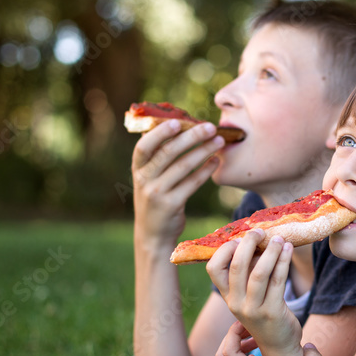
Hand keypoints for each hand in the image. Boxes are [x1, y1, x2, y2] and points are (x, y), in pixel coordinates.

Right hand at [132, 120, 224, 246]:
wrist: (153, 234)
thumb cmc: (155, 197)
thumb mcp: (149, 178)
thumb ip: (158, 156)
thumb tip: (177, 126)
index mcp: (137, 168)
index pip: (144, 146)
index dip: (159, 133)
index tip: (178, 121)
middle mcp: (144, 180)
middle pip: (168, 152)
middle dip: (191, 137)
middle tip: (210, 127)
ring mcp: (157, 193)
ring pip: (183, 166)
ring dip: (203, 151)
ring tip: (218, 141)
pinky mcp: (171, 205)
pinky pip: (192, 183)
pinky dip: (205, 170)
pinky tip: (215, 161)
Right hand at [207, 230, 303, 355]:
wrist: (279, 346)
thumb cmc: (266, 311)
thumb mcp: (250, 294)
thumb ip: (249, 270)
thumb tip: (255, 239)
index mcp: (227, 296)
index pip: (213, 268)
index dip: (225, 249)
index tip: (240, 238)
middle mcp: (236, 303)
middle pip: (236, 266)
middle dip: (248, 243)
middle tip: (260, 232)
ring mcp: (253, 309)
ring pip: (259, 272)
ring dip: (271, 251)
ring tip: (280, 239)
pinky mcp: (273, 312)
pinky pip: (278, 281)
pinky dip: (284, 261)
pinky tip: (289, 249)